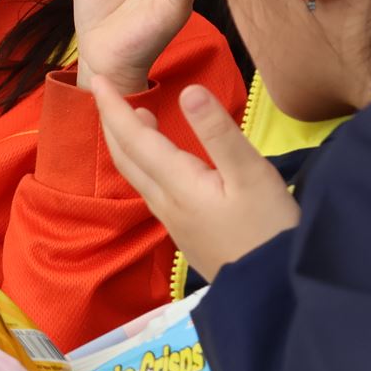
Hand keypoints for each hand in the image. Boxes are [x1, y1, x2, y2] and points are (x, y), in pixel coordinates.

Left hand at [93, 79, 299, 281]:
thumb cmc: (269, 228)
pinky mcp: (186, 232)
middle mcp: (166, 202)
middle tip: (104, 90)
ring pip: (137, 175)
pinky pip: (151, 188)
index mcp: (178, 183)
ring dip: (127, 143)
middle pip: (126, 157)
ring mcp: (173, 220)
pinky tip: (162, 158)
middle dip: (111, 122)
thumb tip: (187, 90)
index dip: (113, 107)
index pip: (134, 138)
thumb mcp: (251, 174)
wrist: (272, 290)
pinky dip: (144, 162)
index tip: (98, 80)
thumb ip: (218, 132)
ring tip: (132, 114)